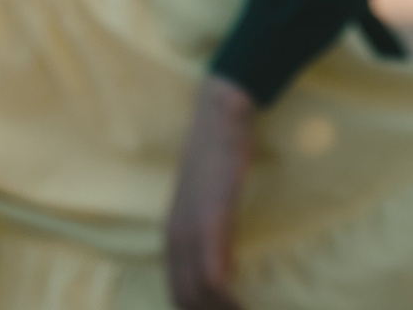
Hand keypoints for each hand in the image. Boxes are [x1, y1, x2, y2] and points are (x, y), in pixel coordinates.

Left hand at [165, 74, 256, 309]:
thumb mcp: (204, 203)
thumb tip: (225, 265)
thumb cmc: (216, 157)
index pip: (176, 293)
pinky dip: (228, 297)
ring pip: (198, 293)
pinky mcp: (212, 220)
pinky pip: (214, 274)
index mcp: (170, 236)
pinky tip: (242, 303)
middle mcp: (174, 238)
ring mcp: (191, 229)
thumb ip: (208, 234)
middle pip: (184, 299)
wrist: (220, 120)